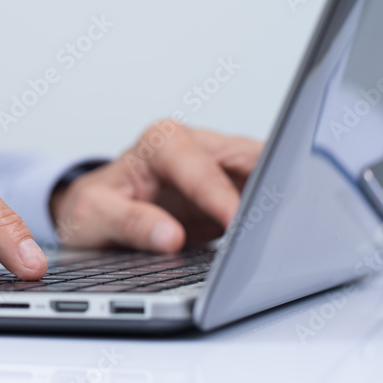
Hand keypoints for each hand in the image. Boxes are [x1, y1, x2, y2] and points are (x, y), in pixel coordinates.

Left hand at [50, 120, 262, 251]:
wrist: (96, 212)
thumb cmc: (94, 206)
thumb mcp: (93, 216)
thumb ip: (129, 223)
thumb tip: (169, 237)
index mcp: (162, 143)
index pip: (203, 172)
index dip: (223, 200)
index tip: (239, 225)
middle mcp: (196, 146)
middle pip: (249, 163)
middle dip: (269, 192)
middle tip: (283, 232)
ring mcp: (220, 167)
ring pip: (268, 175)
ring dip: (279, 204)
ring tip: (289, 238)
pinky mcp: (235, 190)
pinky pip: (267, 196)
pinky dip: (276, 216)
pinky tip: (283, 239)